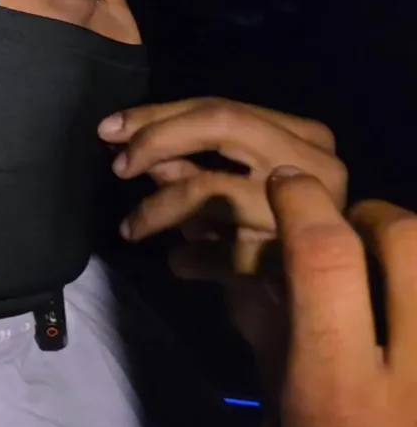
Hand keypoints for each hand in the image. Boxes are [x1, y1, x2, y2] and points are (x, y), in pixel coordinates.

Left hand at [97, 98, 346, 274]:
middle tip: (117, 165)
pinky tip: (180, 262)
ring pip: (212, 184)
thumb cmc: (255, 247)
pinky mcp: (294, 260)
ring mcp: (308, 211)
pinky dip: (190, 256)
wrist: (300, 319)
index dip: (158, 115)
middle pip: (222, 123)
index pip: (223, 107)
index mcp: (307, 138)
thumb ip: (180, 162)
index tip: (109, 128)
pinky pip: (218, 250)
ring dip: (158, 207)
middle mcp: (318, 165)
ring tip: (131, 228)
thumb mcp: (216, 195)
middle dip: (156, 138)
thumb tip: (124, 136)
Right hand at [268, 170, 416, 426]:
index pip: (325, 259)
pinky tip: (407, 311)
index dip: (301, 204)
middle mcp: (413, 376)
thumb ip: (280, 353)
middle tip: (349, 227)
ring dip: (413, 250)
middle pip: (408, 243)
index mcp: (341, 392)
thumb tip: (260, 276)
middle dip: (375, 216)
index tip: (286, 186)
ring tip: (390, 266)